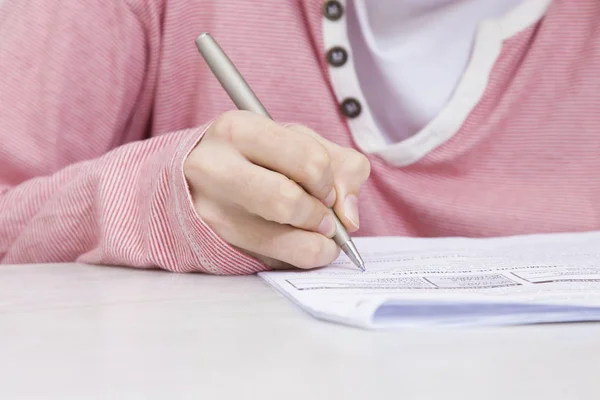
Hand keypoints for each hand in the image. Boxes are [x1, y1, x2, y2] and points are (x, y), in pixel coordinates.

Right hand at [184, 110, 370, 268]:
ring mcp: (211, 210)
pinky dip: (298, 257)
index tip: (327, 190)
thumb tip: (349, 218)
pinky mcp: (215, 242)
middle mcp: (215, 168)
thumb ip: (339, 165)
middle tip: (325, 218)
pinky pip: (276, 263)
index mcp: (239, 130)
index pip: (308, 160)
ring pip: (284, 242)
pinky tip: (295, 243)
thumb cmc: (253, 155)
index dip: (329, 182)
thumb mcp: (294, 140)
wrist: (191, 177)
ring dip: (316, 244)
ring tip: (317, 234)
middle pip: (289, 202)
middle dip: (321, 217)